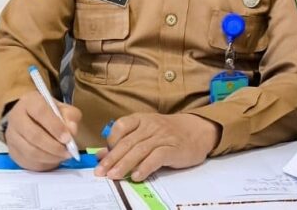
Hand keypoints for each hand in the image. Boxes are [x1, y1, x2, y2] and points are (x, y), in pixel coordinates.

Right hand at [4, 90, 82, 170]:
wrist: (30, 120)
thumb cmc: (48, 114)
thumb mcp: (62, 109)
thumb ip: (70, 116)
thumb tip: (71, 130)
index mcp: (28, 102)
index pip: (40, 112)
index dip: (55, 126)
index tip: (68, 138)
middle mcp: (16, 118)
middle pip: (34, 135)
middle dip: (54, 146)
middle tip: (68, 151)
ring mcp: (11, 136)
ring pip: (31, 152)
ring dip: (50, 157)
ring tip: (63, 156)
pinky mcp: (12, 152)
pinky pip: (28, 162)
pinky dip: (44, 164)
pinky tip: (53, 160)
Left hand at [94, 113, 218, 181]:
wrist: (197, 131)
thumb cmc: (167, 133)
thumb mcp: (145, 133)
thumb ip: (123, 142)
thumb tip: (100, 155)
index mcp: (141, 119)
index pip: (120, 126)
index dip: (110, 142)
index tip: (102, 157)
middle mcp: (150, 126)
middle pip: (127, 142)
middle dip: (112, 158)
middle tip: (100, 172)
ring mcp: (162, 136)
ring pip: (139, 150)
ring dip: (124, 165)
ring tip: (114, 176)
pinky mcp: (173, 148)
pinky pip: (156, 157)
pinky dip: (145, 167)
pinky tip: (136, 176)